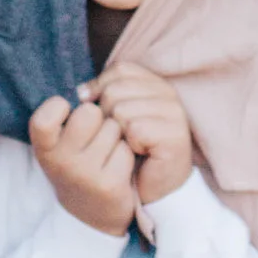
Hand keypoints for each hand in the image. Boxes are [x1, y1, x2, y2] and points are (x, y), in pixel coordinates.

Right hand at [28, 92, 140, 235]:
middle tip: (94, 136)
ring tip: (107, 154)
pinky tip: (118, 168)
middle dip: (99, 118)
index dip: (59, 107)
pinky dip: (127, 155)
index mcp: (44, 147)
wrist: (91, 214)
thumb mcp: (59, 143)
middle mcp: (60, 162)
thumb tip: (88, 89)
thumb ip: (66, 115)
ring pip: (113, 128)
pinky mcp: (109, 185)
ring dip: (116, 136)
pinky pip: (127, 149)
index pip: (46, 116)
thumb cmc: (77, 164)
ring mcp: (84, 175)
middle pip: (89, 112)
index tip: (66, 114)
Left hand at [90, 58, 194, 207]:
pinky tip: (140, 154)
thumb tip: (81, 93)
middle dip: (107, 117)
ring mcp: (175, 114)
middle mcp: (168, 94)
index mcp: (154, 83)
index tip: (102, 113)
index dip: (101, 88)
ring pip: (122, 111)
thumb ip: (101, 96)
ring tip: (131, 146)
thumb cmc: (130, 150)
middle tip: (121, 136)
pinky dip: (130, 146)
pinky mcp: (175, 135)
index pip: (119, 70)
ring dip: (119, 135)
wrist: (149, 187)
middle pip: (115, 91)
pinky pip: (135, 130)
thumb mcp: (113, 117)